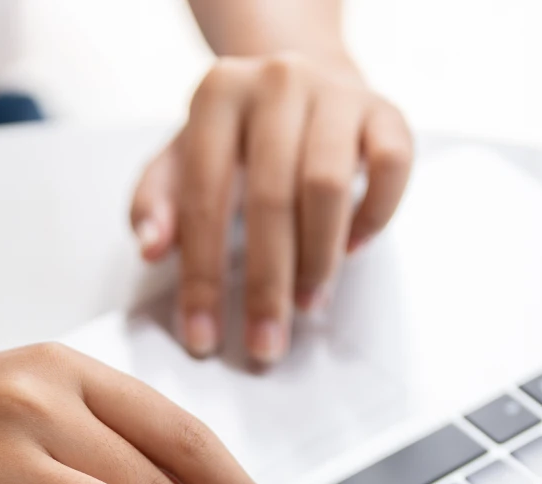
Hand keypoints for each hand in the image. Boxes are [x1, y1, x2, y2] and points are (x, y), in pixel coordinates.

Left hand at [131, 52, 412, 362]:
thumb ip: (155, 205)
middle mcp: (277, 83)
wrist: (297, 85)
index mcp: (217, 95)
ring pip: (329, 187)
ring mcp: (335, 93)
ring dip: (318, 260)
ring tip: (306, 305)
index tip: (203, 336)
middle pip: (271, 200)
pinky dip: (372, 216)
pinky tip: (351, 249)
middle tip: (264, 342)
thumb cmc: (232, 141)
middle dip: (265, 286)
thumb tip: (150, 248)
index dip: (202, 278)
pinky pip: (390, 167)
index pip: (203, 200)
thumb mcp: (177, 164)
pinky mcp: (385, 110)